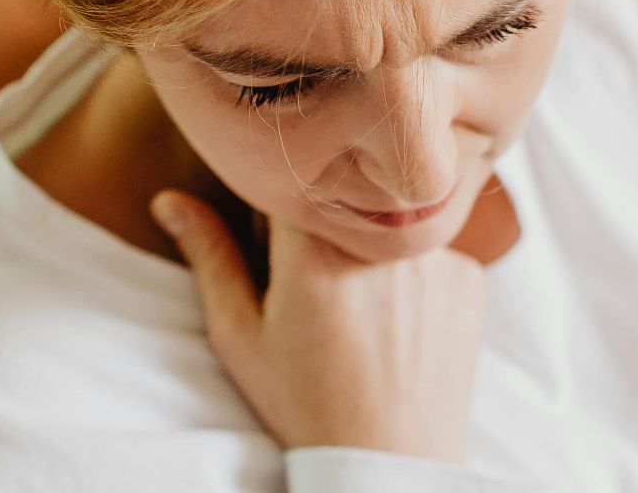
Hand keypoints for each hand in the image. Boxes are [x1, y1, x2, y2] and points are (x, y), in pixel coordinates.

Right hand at [150, 190, 487, 465]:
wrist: (391, 460)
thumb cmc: (305, 402)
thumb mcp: (242, 337)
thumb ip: (210, 258)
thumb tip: (168, 201)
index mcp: (315, 253)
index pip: (296, 179)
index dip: (284, 198)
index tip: (280, 236)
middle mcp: (381, 245)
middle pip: (351, 195)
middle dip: (333, 223)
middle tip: (328, 286)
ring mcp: (434, 257)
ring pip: (393, 220)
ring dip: (377, 245)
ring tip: (366, 310)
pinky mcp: (469, 275)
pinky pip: (434, 249)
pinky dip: (417, 272)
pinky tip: (402, 320)